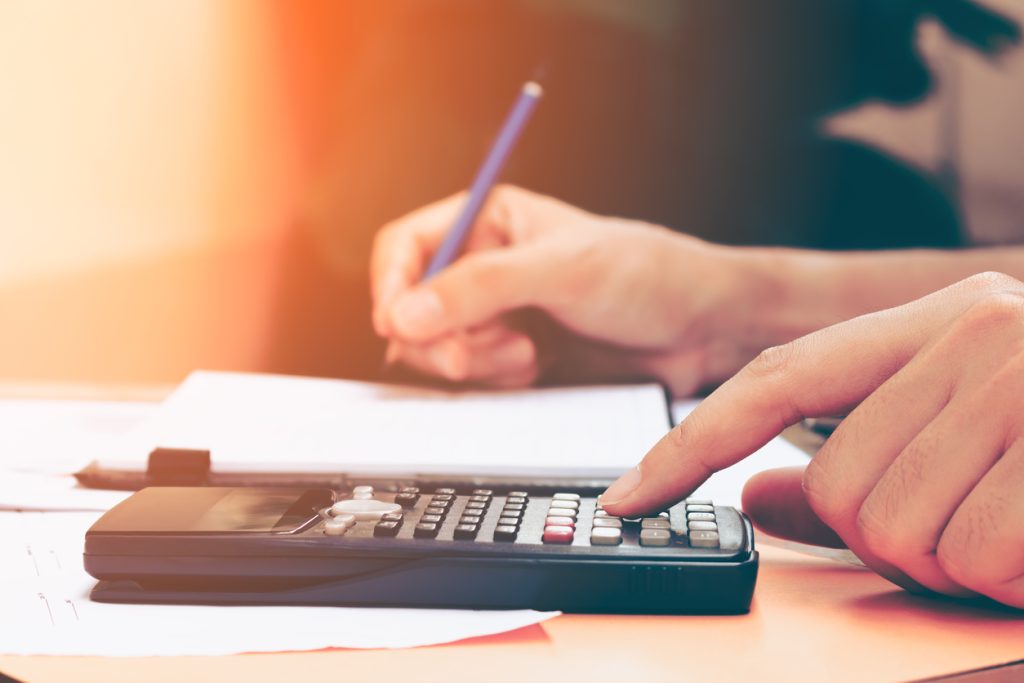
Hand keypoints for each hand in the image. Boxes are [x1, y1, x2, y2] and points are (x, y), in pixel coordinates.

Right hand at [371, 185, 765, 393]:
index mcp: (490, 221)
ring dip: (472, 360)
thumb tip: (405, 312)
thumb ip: (481, 287)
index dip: (392, 285)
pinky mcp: (514, 353)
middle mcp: (486, 265)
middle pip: (413, 305)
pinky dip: (493, 378)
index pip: (407, 246)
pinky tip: (534, 367)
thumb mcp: (562, 271)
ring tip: (525, 354)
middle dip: (438, 336)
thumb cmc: (647, 275)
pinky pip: (472, 375)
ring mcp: (498, 313)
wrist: (700, 329)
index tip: (398, 323)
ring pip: (438, 345)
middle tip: (470, 355)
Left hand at [602, 272, 1023, 607]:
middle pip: (833, 483)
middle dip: (881, 535)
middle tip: (955, 523)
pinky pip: (968, 558)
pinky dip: (997, 578)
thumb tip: (753, 499)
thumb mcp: (961, 431)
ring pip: (889, 528)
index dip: (692, 444)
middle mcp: (973, 333)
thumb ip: (852, 463)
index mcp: (937, 319)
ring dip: (943, 560)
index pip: (778, 379)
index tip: (630, 494)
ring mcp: (1018, 385)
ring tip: (1004, 526)